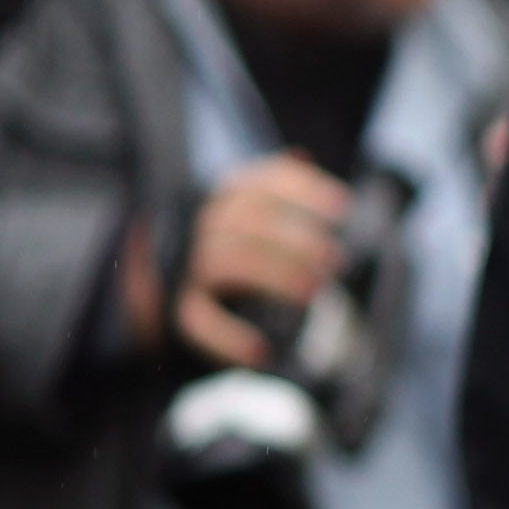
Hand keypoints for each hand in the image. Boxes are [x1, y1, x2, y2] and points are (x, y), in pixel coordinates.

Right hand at [175, 153, 350, 369]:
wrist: (166, 303)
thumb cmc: (231, 256)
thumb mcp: (248, 221)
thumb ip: (272, 197)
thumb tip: (300, 155)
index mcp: (221, 203)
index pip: (255, 182)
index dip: (299, 188)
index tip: (342, 207)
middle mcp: (197, 229)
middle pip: (241, 220)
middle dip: (295, 238)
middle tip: (337, 261)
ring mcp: (183, 269)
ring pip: (222, 261)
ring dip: (274, 275)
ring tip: (317, 294)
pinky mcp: (174, 312)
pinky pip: (195, 320)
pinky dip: (228, 336)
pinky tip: (261, 352)